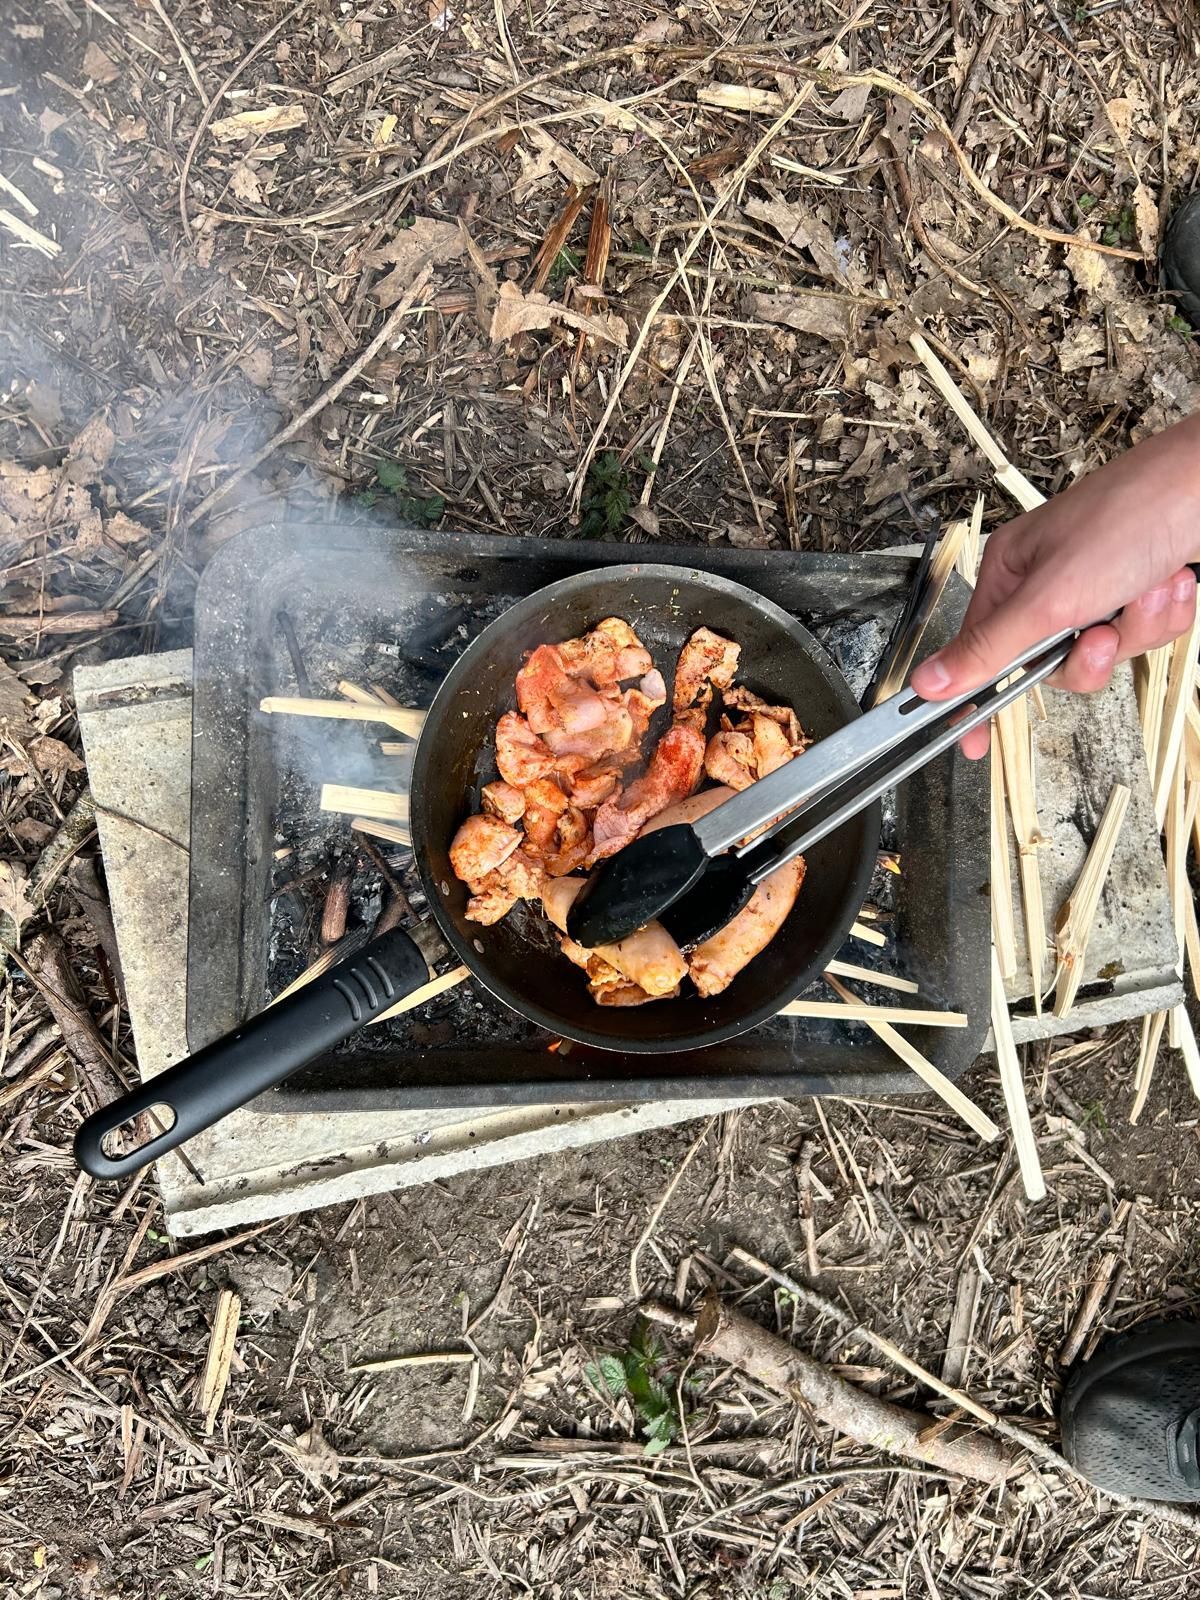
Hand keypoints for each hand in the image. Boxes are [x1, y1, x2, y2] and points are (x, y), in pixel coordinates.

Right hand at [910, 415, 1199, 757]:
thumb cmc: (1127, 517)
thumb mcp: (1049, 597)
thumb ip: (988, 648)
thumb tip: (927, 684)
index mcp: (1010, 574)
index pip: (979, 651)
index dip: (976, 698)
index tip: (972, 743)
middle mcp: (1048, 582)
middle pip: (1050, 664)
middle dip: (1089, 654)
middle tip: (1101, 633)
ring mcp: (1095, 587)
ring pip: (1103, 652)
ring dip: (1135, 629)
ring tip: (1150, 589)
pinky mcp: (1136, 590)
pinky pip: (1141, 634)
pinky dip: (1161, 616)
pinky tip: (1172, 581)